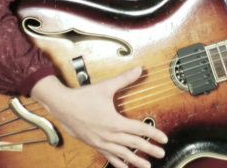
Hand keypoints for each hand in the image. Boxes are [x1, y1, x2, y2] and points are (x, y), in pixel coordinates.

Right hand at [31, 67, 167, 167]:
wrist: (62, 106)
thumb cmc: (83, 97)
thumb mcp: (106, 86)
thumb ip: (124, 79)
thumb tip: (139, 69)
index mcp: (114, 122)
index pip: (139, 129)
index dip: (153, 134)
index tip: (164, 139)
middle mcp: (109, 135)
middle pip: (134, 144)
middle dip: (149, 149)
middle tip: (162, 153)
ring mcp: (101, 142)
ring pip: (122, 154)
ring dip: (136, 160)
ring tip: (147, 165)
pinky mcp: (95, 144)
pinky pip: (109, 156)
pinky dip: (118, 163)